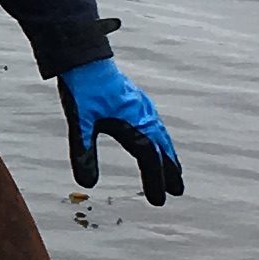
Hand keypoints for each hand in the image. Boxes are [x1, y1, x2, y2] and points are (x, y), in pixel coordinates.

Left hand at [59, 59, 181, 205]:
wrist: (84, 58)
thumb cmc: (83, 89)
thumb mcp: (79, 123)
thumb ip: (83, 153)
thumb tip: (87, 184)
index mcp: (134, 123)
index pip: (150, 159)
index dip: (155, 181)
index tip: (158, 201)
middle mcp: (144, 115)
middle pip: (162, 148)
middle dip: (170, 170)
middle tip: (178, 190)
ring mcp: (142, 107)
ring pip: (161, 136)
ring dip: (168, 154)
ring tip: (174, 170)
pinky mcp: (136, 101)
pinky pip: (155, 125)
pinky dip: (161, 138)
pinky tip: (157, 140)